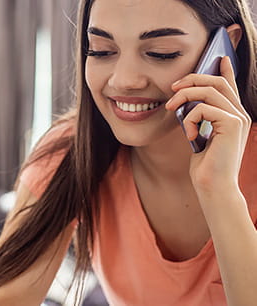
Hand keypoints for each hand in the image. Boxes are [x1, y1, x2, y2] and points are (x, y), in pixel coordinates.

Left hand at [165, 56, 251, 197]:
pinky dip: (190, 119)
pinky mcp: (232, 125)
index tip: (218, 56)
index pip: (229, 85)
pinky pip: (204, 108)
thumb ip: (199, 117)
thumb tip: (185, 100)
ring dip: (184, 96)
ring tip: (171, 108)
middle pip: (217, 81)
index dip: (224, 69)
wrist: (213, 186)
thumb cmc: (205, 164)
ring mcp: (238, 118)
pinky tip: (189, 135)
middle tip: (172, 87)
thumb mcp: (200, 135)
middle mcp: (239, 113)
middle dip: (192, 79)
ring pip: (209, 91)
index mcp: (233, 115)